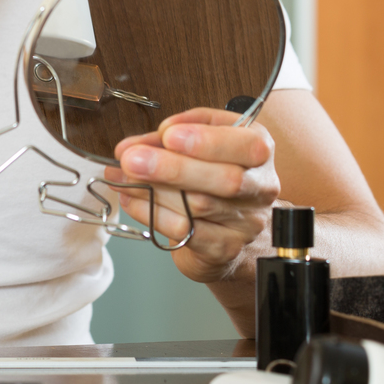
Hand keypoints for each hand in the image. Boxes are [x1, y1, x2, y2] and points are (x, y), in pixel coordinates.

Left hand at [103, 107, 280, 282]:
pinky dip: (152, 213)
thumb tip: (135, 145)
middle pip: (226, 180)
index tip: (168, 136)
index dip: (208, 141)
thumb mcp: (197, 141)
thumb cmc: (208, 175)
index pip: (247, 145)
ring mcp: (246, 222)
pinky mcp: (224, 248)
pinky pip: (185, 231)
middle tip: (133, 160)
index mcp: (259, 149)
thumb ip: (170, 135)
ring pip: (200, 205)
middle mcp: (260, 186)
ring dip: (154, 189)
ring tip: (123, 177)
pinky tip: (132, 200)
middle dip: (174, 168)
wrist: (224, 228)